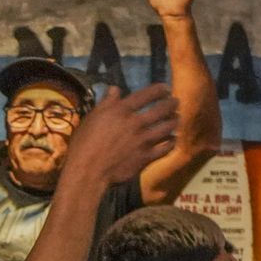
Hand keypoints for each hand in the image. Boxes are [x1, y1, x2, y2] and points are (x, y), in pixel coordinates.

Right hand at [64, 83, 178, 185]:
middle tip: (175, 102)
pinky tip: (172, 139)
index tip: (165, 89)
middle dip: (172, 103)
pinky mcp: (146, 157)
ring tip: (176, 119)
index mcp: (121, 111)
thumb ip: (106, 103)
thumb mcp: (92, 118)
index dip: (160, 89)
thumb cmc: (84, 144)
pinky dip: (171, 141)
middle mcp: (136, 123)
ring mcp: (143, 141)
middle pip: (162, 109)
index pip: (147, 94)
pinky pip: (166, 147)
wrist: (87, 171)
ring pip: (168, 127)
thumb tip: (115, 89)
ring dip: (175, 120)